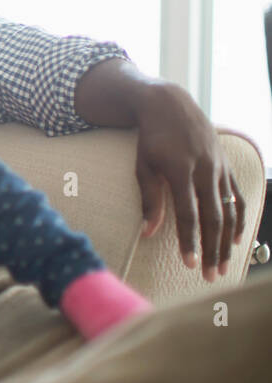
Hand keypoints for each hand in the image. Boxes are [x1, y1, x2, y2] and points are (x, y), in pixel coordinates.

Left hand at [134, 83, 245, 281]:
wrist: (171, 105)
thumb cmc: (151, 138)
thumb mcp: (143, 165)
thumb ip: (149, 199)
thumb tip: (148, 233)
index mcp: (181, 170)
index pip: (188, 214)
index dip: (190, 241)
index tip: (190, 264)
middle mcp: (205, 170)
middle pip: (214, 217)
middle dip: (213, 249)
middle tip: (211, 276)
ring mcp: (220, 167)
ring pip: (229, 211)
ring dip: (227, 241)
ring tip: (223, 266)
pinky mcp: (227, 166)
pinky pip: (238, 197)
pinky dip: (239, 219)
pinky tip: (236, 240)